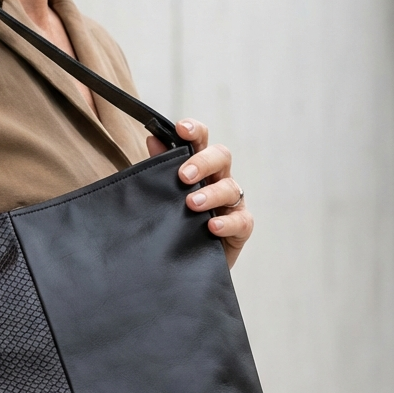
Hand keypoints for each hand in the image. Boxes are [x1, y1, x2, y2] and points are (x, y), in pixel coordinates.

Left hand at [147, 120, 252, 268]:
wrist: (185, 264)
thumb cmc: (177, 223)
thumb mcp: (165, 196)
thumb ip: (160, 168)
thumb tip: (153, 139)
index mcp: (200, 168)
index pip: (201, 141)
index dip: (194, 131)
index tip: (181, 129)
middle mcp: (218, 180)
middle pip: (221, 157)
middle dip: (202, 162)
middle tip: (183, 176)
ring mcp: (232, 203)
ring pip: (230, 188)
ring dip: (211, 194)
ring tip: (192, 204)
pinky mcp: (240, 227)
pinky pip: (241, 221)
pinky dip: (227, 222)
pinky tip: (212, 226)